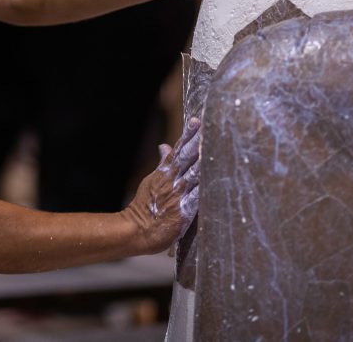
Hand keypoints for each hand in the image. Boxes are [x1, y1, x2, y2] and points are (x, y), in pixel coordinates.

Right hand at [121, 116, 201, 253]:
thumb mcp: (152, 181)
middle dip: (196, 141)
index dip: (187, 135)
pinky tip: (215, 180)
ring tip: (212, 147)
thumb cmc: (145, 206)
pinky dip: (205, 188)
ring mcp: (177, 195)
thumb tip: (165, 145)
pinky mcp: (183, 211)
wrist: (137, 230)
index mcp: (164, 173)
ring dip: (203, 161)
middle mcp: (172, 181)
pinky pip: (197, 197)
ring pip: (193, 174)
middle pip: (186, 157)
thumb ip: (163, 164)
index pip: (177, 150)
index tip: (196, 120)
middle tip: (206, 126)